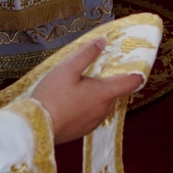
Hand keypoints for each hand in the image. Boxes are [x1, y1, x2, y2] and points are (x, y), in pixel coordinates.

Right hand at [28, 38, 143, 142]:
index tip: (137, 64)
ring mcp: (93, 122)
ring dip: (97, 95)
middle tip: (97, 70)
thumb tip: (103, 42)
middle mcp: (103, 109)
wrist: (35, 127)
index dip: (137, 72)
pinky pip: (92, 114)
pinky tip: (72, 101)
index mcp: (103, 93)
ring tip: (80, 85)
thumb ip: (87, 54)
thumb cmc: (52, 96)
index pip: (131, 83)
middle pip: (115, 92)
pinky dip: (88, 106)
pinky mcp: (83, 131)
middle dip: (109, 81)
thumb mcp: (67, 69)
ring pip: (103, 104)